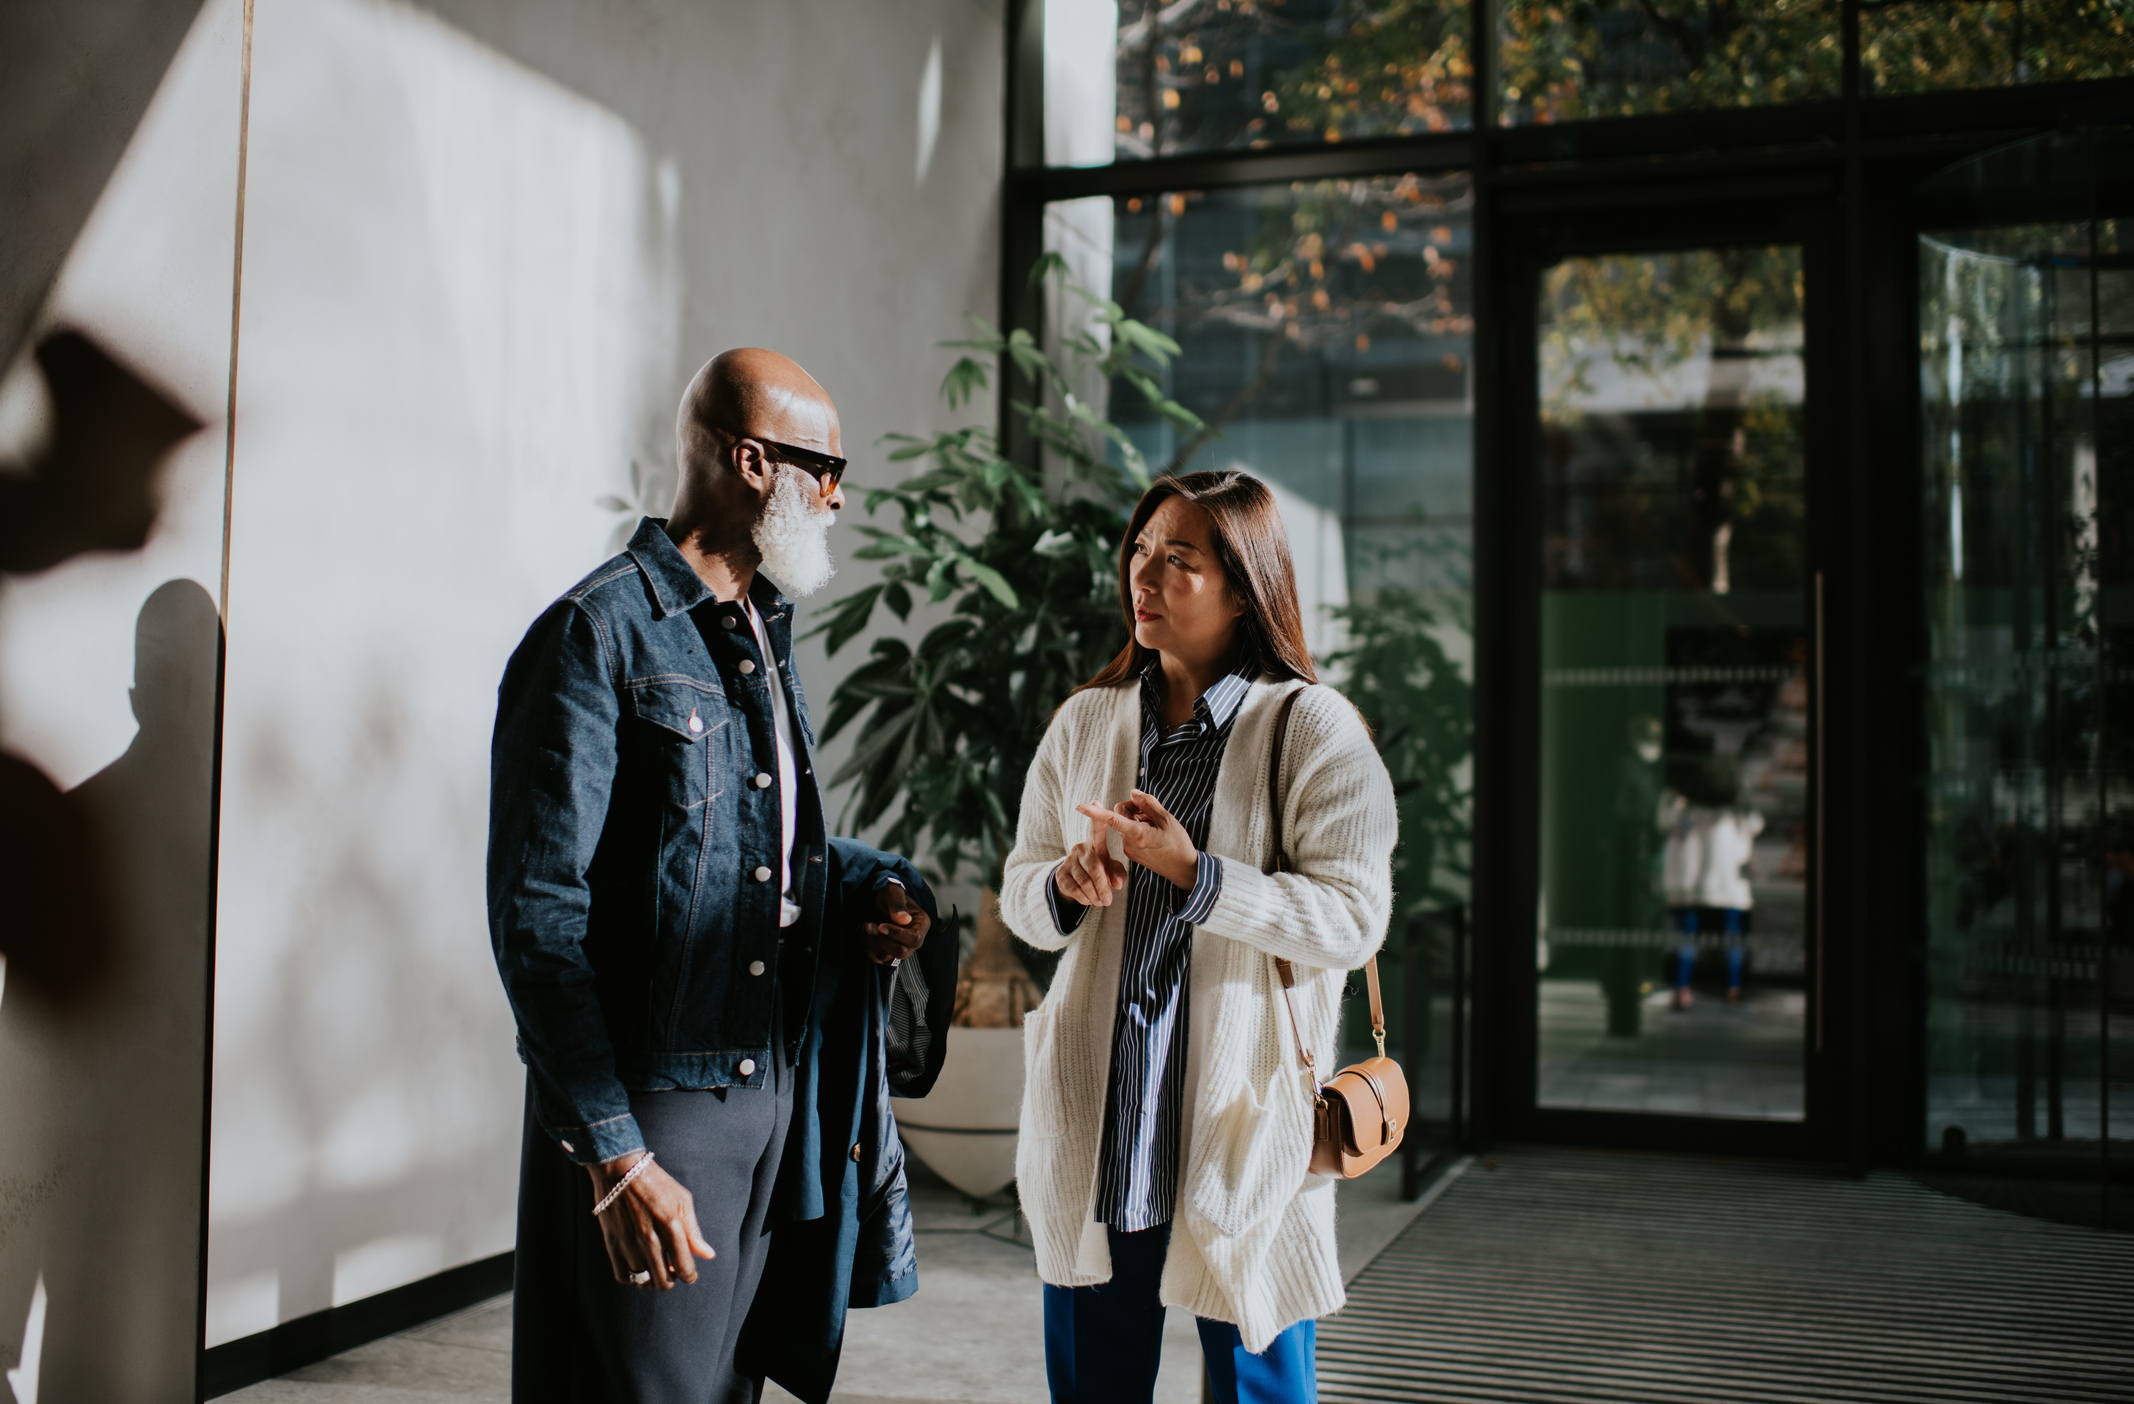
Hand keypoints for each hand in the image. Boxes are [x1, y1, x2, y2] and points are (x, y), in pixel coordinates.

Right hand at [587, 1152, 714, 1289]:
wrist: (620, 1171)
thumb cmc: (656, 1183)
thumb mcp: (682, 1200)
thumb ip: (694, 1231)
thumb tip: (708, 1256)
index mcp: (671, 1225)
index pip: (684, 1267)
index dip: (690, 1276)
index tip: (689, 1274)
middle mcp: (650, 1238)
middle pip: (664, 1281)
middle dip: (673, 1280)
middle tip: (672, 1269)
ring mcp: (629, 1243)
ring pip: (644, 1281)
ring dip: (653, 1280)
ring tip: (656, 1268)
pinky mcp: (612, 1245)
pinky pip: (623, 1277)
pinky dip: (633, 1278)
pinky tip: (639, 1266)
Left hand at [862, 879, 929, 965]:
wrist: (878, 902)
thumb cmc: (889, 897)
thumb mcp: (893, 893)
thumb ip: (898, 904)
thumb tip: (903, 919)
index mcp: (921, 924)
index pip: (914, 938)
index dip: (897, 934)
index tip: (881, 925)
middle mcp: (914, 940)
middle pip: (902, 952)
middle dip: (882, 940)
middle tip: (868, 925)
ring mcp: (901, 949)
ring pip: (887, 957)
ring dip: (872, 942)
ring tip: (865, 925)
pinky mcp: (887, 954)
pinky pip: (876, 957)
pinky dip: (866, 946)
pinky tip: (863, 931)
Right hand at [1053, 811, 1127, 907]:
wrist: (1075, 883)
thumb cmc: (1099, 871)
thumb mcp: (1111, 870)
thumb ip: (1118, 873)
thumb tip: (1116, 884)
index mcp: (1096, 844)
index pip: (1096, 829)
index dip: (1096, 818)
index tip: (1096, 801)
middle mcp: (1080, 848)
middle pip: (1094, 866)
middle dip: (1103, 886)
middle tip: (1109, 900)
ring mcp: (1069, 860)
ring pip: (1084, 880)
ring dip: (1095, 895)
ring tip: (1101, 902)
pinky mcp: (1060, 873)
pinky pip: (1074, 888)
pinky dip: (1084, 898)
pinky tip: (1089, 901)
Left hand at [1077, 790, 1198, 890]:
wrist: (1183, 869)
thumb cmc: (1178, 843)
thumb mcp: (1168, 819)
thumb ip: (1148, 804)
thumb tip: (1133, 793)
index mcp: (1138, 834)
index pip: (1112, 820)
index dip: (1095, 813)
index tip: (1079, 807)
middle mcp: (1129, 843)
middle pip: (1121, 814)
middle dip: (1134, 809)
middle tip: (1152, 813)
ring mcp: (1129, 849)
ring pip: (1125, 823)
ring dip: (1138, 819)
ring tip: (1156, 827)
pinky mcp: (1131, 853)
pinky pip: (1129, 833)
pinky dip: (1138, 829)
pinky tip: (1153, 834)